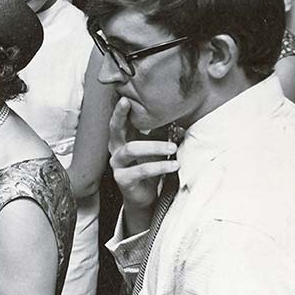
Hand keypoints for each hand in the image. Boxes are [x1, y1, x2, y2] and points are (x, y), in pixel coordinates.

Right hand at [109, 97, 178, 213]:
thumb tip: (178, 118)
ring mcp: (117, 164)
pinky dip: (159, 166)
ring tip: (173, 148)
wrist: (144, 196)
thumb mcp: (156, 146)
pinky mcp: (123, 179)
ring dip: (154, 146)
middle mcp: (115, 149)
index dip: (120, 109)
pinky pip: (140, 170)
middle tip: (130, 104)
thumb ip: (162, 132)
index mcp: (122, 138)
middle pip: (115, 129)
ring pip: (131, 149)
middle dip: (121, 115)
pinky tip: (174, 165)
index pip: (119, 120)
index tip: (125, 97)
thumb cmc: (149, 167)